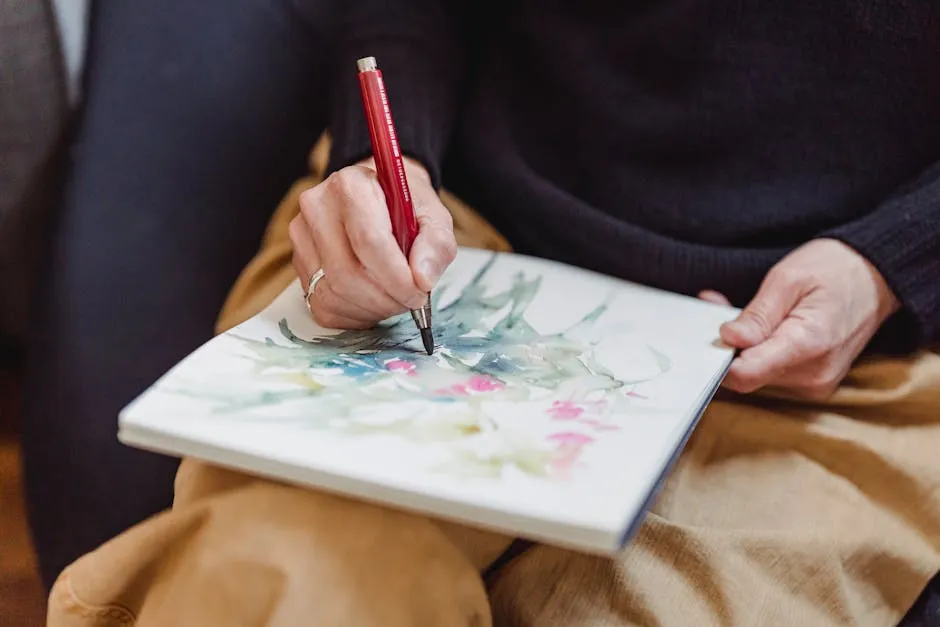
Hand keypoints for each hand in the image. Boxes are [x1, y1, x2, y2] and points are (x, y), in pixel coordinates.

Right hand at [290, 157, 456, 328]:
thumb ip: (435, 244)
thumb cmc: (405, 207)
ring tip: (395, 298)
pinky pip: (322, 306)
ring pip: (333, 293)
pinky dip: (354, 314)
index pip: (368, 241)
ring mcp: (302, 236)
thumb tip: (422, 279)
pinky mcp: (297, 263)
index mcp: (351, 185)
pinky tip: (373, 302)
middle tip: (411, 300)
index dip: (396, 277)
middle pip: (347, 273)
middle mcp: (317, 207)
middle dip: (386, 298)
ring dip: (372, 308)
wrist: (378, 198)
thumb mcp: (434, 216)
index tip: (419, 292)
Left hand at [699, 238, 899, 398]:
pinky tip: (759, 327)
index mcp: (807, 346)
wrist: (878, 278)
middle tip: (723, 308)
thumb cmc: (835, 270)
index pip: (745, 374)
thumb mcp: (788, 279)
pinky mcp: (813, 383)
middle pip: (747, 375)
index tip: (714, 331)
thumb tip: (729, 339)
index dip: (720, 355)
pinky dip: (759, 351)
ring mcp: (816, 383)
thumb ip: (758, 314)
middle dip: (730, 344)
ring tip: (747, 312)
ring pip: (757, 374)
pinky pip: (772, 372)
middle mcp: (813, 375)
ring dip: (744, 346)